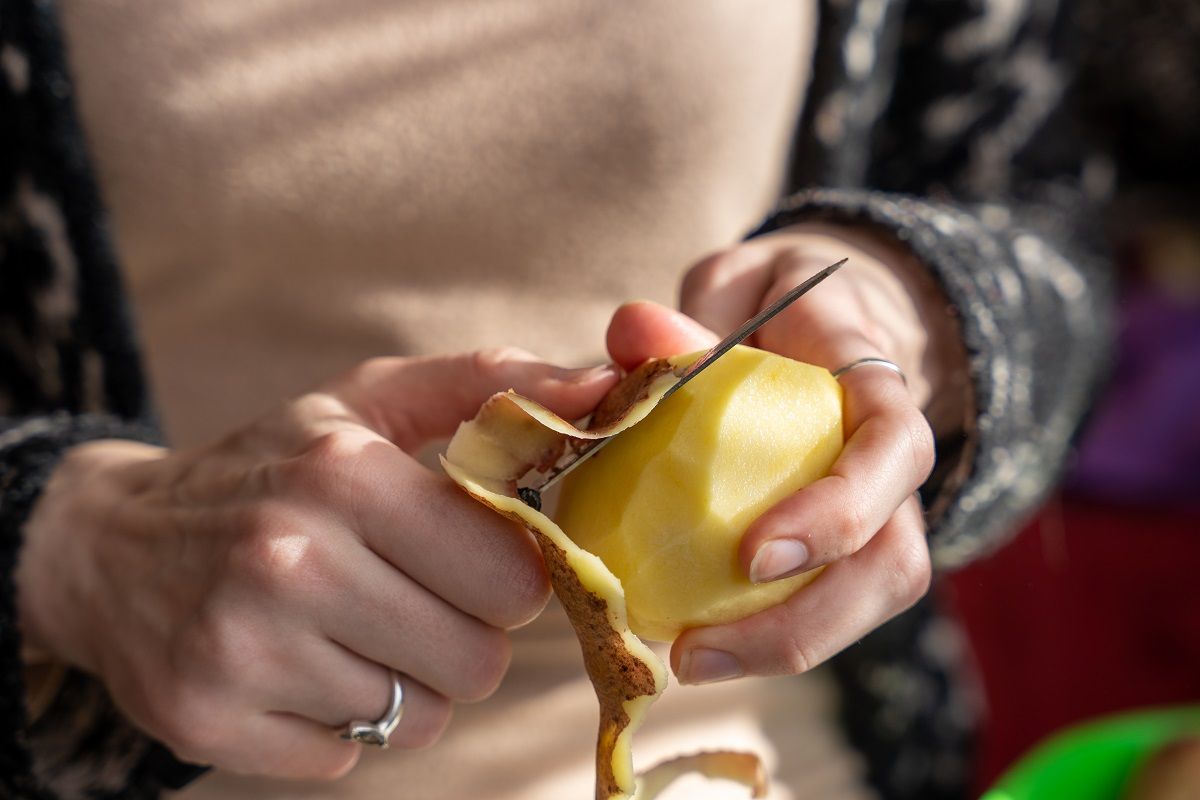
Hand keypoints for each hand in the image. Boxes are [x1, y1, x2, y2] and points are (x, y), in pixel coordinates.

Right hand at [17, 350, 616, 778]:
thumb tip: (609, 384)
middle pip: (478, 660)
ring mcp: (241, 648)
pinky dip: (344, 723)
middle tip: (419, 601)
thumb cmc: (270, 467)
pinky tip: (303, 668)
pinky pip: (349, 758)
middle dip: (467, 636)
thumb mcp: (368, 405)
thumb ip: (491, 387)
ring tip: (356, 630)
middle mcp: (288, 560)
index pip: (510, 574)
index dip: (509, 576)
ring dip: (409, 683)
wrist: (109, 545)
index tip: (478, 562)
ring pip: (421, 718)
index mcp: (344, 474)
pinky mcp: (206, 719)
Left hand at [607, 224, 966, 683]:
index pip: (893, 447)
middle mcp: (889, 466)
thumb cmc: (773, 304)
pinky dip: (763, 637)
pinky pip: (821, 603)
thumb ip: (693, 312)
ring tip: (690, 663)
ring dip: (783, 648)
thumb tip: (635, 332)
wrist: (814, 319)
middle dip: (810, 621)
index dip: (841, 509)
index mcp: (873, 385)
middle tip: (701, 650)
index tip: (754, 555)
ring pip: (867, 600)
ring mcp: (874, 512)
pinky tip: (688, 646)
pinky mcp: (838, 547)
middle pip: (895, 561)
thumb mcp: (735, 286)